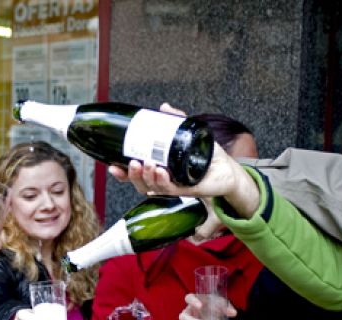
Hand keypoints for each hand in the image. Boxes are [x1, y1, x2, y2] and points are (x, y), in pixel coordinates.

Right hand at [108, 103, 247, 198]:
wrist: (228, 168)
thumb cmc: (208, 155)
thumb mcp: (189, 133)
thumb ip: (176, 121)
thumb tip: (163, 107)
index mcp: (159, 171)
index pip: (136, 176)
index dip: (122, 174)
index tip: (112, 166)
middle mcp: (164, 181)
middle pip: (140, 184)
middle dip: (132, 175)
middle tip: (132, 162)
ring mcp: (175, 187)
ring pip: (153, 188)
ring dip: (147, 177)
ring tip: (149, 164)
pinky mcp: (187, 190)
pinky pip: (171, 190)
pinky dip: (164, 182)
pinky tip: (162, 172)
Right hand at [179, 293, 236, 319]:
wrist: (215, 313)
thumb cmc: (216, 305)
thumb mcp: (222, 303)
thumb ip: (227, 307)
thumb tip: (233, 313)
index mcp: (194, 302)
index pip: (188, 298)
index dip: (192, 301)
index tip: (200, 305)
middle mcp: (189, 313)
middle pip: (184, 317)